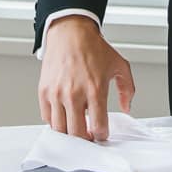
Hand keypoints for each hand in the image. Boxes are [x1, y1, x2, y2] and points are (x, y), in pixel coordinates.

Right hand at [37, 15, 135, 141]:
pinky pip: (47, 117)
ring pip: (60, 129)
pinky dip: (55, 121)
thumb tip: (126, 106)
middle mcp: (74, 94)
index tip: (102, 133)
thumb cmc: (92, 47)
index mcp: (95, 90)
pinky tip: (64, 115)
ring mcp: (57, 93)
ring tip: (76, 127)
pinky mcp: (44, 91)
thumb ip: (127, 89)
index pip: (99, 127)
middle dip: (85, 139)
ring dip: (69, 133)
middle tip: (89, 136)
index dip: (102, 135)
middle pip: (77, 134)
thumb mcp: (120, 66)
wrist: (70, 33)